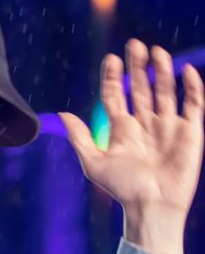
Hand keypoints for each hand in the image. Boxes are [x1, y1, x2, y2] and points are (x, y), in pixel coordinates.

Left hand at [59, 40, 203, 253]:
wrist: (151, 208)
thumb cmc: (123, 190)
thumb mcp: (94, 163)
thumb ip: (79, 137)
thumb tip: (63, 113)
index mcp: (122, 128)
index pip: (117, 94)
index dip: (113, 77)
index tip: (111, 59)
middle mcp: (145, 124)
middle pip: (141, 87)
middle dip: (138, 66)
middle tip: (134, 45)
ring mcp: (168, 127)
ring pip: (166, 91)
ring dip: (162, 71)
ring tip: (157, 51)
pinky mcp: (190, 133)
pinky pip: (194, 105)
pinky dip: (193, 88)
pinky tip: (186, 71)